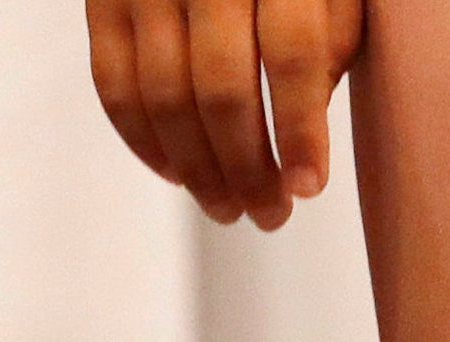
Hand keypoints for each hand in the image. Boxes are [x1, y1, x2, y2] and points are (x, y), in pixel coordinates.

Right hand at [86, 0, 364, 230]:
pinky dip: (142, 140)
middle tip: (269, 214)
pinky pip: (114, 84)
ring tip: (228, 207)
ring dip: (196, 168)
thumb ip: (336, 15)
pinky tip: (177, 173)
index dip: (301, 127)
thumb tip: (313, 105)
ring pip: (165, 97)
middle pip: (222, 85)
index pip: (293, 49)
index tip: (311, 187)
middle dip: (247, 164)